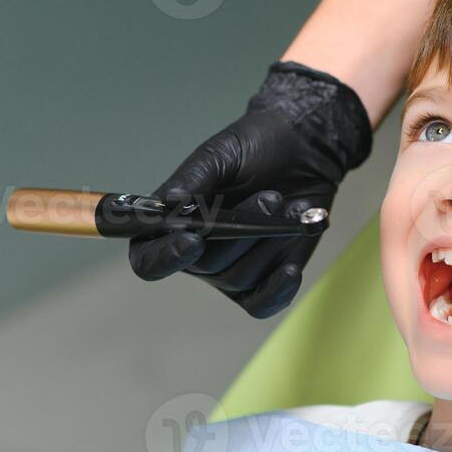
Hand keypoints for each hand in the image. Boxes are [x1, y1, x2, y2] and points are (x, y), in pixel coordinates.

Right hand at [128, 61, 372, 317]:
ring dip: (268, 242)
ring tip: (288, 205)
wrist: (303, 149)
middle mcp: (195, 254)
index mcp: (170, 224)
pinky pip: (260, 304)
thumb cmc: (253, 147)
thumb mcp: (220, 154)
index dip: (166, 257)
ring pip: (238, 279)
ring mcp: (229, 270)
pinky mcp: (263, 280)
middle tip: (271, 196)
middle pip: (205, 267)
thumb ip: (192, 178)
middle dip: (241, 232)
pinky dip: (277, 291)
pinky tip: (291, 268)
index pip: (148, 260)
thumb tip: (167, 203)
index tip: (194, 239)